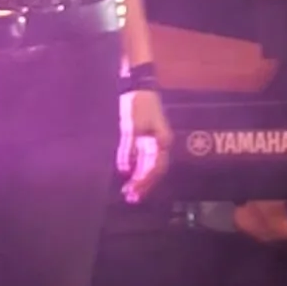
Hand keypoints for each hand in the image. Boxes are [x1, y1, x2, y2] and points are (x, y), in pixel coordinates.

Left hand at [116, 88, 170, 203]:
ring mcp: (154, 142)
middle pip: (154, 170)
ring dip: (140, 179)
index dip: (145, 182)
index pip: (155, 168)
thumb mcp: (131, 127)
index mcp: (162, 142)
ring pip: (149, 166)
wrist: (138, 86)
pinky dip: (137, 169)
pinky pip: (144, 159)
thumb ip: (128, 149)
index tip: (133, 191)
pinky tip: (129, 177)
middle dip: (143, 185)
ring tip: (130, 192)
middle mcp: (161, 144)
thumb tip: (125, 170)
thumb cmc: (138, 104)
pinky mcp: (146, 139)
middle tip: (131, 198)